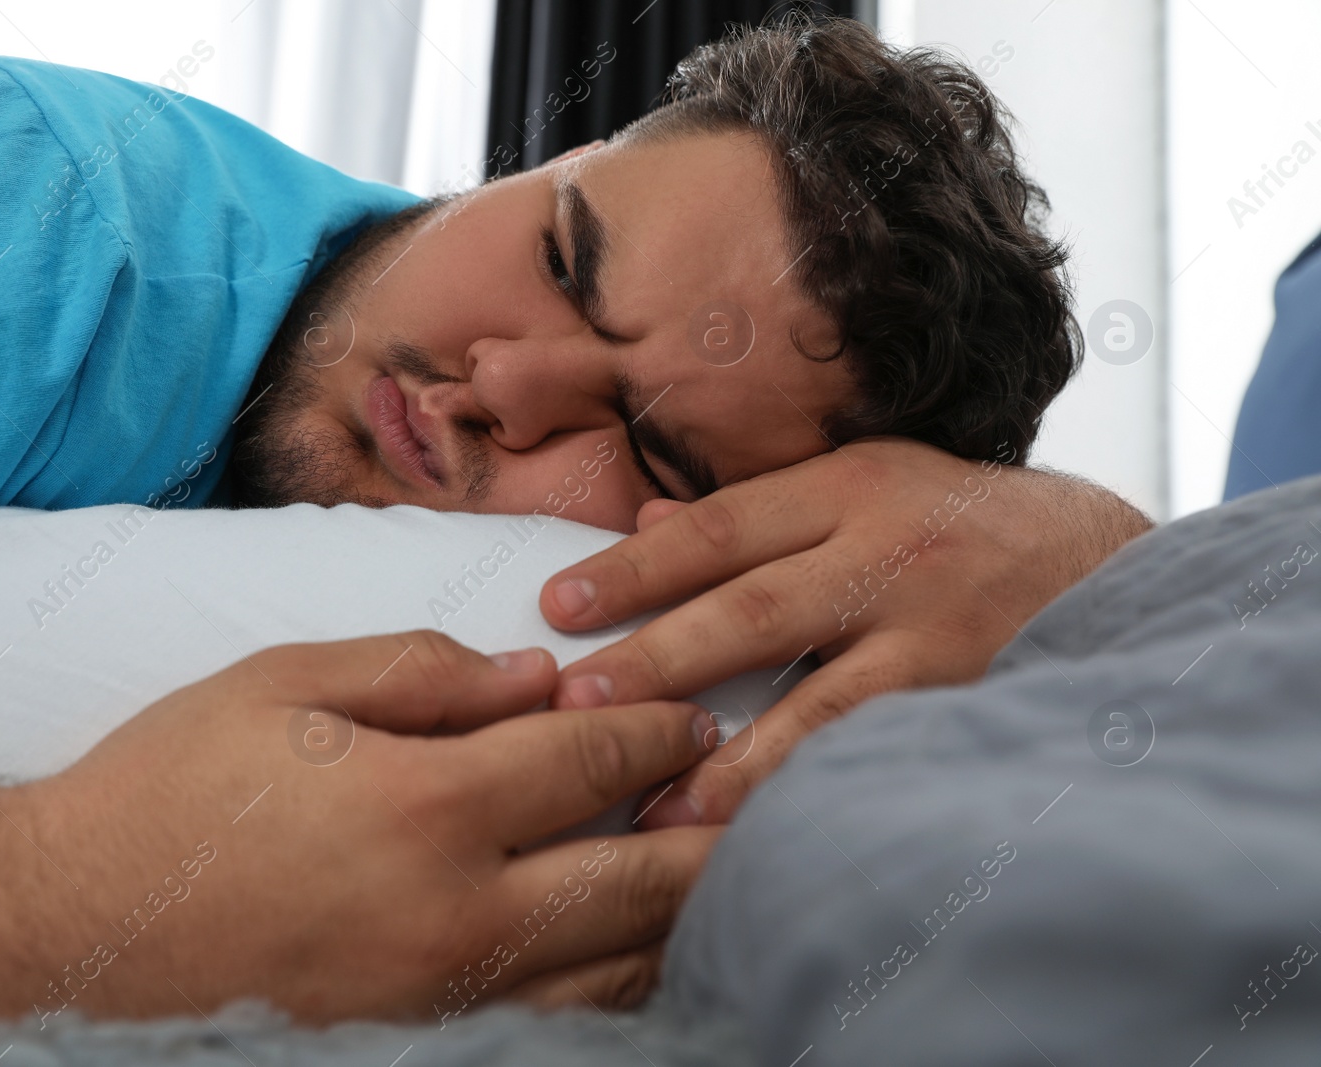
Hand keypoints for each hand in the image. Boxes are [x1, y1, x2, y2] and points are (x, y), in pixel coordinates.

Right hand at [0, 631, 719, 1027]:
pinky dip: (615, 979)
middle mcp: (455, 914)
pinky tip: (628, 943)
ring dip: (679, 911)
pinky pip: (557, 1019)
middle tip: (748, 793)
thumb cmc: (167, 787)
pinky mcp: (419, 1043)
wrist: (66, 932)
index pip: (591, 759)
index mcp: (425, 805)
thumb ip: (422, 672)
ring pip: (617, 965)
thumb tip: (537, 675)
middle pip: (641, 877)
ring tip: (713, 864)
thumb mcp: (282, 685)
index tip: (690, 715)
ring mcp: (443, 998)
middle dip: (708, 829)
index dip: (655, 731)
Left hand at [538, 437, 1152, 828]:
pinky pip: (874, 750)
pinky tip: (752, 826)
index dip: (636, 568)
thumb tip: (641, 528)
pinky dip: (809, 789)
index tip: (559, 604)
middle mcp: (890, 551)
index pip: (722, 528)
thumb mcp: (865, 486)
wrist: (1106, 563)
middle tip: (575, 699)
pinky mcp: (965, 699)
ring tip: (651, 800)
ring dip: (726, 753)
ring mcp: (933, 632)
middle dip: (657, 655)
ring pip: (814, 695)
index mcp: (851, 487)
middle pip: (752, 605)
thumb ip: (759, 513)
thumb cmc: (959, 524)